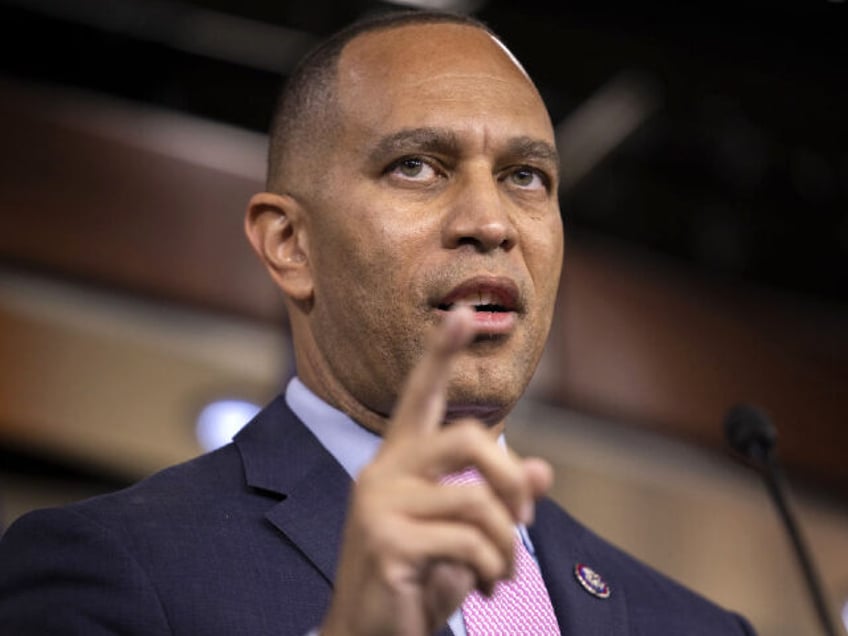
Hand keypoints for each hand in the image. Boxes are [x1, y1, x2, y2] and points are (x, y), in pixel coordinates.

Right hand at [320, 307, 552, 635]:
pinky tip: (483, 589)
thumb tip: (543, 471)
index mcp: (398, 461)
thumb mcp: (463, 536)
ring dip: (506, 546)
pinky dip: (492, 568)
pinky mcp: (385, 540)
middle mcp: (382, 471)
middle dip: (510, 479)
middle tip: (525, 522)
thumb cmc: (417, 578)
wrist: (369, 635)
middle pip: (466, 439)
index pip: (419, 396)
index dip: (440, 355)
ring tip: (503, 575)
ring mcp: (378, 504)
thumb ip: (496, 500)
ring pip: (476, 501)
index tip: (463, 314)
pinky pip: (469, 542)